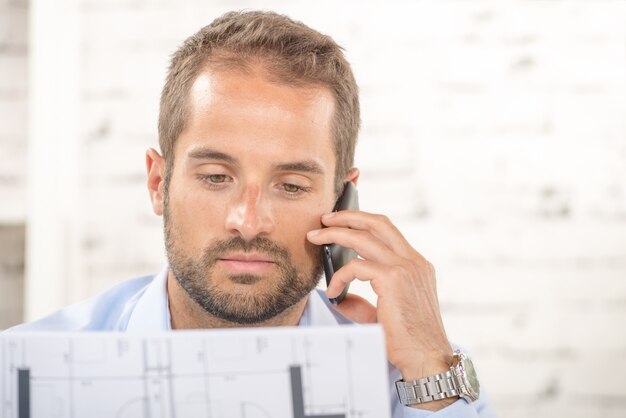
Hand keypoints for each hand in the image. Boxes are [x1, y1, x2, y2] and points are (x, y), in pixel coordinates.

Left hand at [307, 210, 455, 410]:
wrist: (427, 358)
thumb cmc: (410, 341)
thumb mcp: (386, 314)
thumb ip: (365, 303)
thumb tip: (340, 298)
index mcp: (416, 265)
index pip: (388, 231)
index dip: (364, 222)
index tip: (343, 223)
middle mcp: (413, 262)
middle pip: (378, 223)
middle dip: (348, 216)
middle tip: (325, 219)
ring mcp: (405, 268)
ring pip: (363, 237)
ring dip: (335, 234)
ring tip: (315, 237)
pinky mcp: (393, 279)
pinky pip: (355, 266)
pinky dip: (339, 275)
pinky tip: (332, 291)